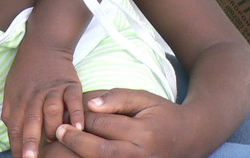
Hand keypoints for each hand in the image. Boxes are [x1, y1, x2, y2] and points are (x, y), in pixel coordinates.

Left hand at [3, 43, 82, 157]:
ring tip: (56, 142)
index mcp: (18, 100)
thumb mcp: (11, 91)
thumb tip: (14, 140)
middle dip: (31, 142)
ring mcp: (52, 90)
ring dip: (53, 127)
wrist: (44, 44)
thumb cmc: (26, 72)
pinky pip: (73, 99)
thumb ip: (11, 115)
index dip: (17, 146)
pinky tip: (79, 126)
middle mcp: (34, 96)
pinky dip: (77, 112)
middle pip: (31, 121)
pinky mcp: (69, 84)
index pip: (15, 128)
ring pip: (51, 110)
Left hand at [55, 89, 204, 157]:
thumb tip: (90, 104)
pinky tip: (82, 154)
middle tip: (58, 131)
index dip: (84, 118)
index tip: (68, 113)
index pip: (105, 125)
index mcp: (145, 133)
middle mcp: (143, 156)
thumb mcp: (144, 98)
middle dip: (76, 141)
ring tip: (64, 144)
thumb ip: (118, 98)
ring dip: (80, 155)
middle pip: (101, 151)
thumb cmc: (162, 114)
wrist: (190, 138)